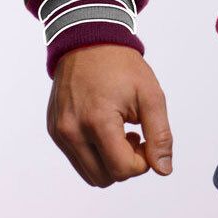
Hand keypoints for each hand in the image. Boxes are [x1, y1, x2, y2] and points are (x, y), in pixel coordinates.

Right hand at [46, 44, 173, 185]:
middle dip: (126, 163)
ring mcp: (60, 132)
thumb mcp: (150, 94)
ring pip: (89, 173)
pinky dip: (94, 152)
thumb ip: (160, 134)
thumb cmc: (122, 66)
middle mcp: (72, 131)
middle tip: (135, 135)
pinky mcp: (54, 130)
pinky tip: (104, 127)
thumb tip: (163, 169)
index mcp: (97, 121)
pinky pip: (76, 158)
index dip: (142, 162)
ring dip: (109, 161)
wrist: (90, 40)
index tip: (147, 139)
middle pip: (105, 178)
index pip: (122, 169)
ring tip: (120, 132)